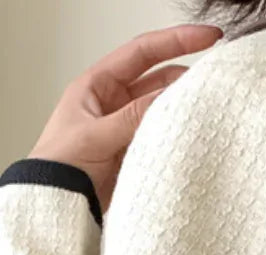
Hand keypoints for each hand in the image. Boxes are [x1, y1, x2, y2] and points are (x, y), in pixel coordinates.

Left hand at [29, 23, 223, 212]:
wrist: (50, 206)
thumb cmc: (58, 168)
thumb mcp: (95, 136)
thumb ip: (133, 117)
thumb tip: (170, 99)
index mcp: (97, 86)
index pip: (142, 52)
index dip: (177, 40)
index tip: (209, 37)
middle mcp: (112, 103)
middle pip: (157, 79)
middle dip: (185, 76)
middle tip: (215, 79)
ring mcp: (123, 129)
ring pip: (160, 110)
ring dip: (180, 109)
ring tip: (206, 110)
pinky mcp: (131, 154)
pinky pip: (158, 137)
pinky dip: (173, 135)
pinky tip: (190, 136)